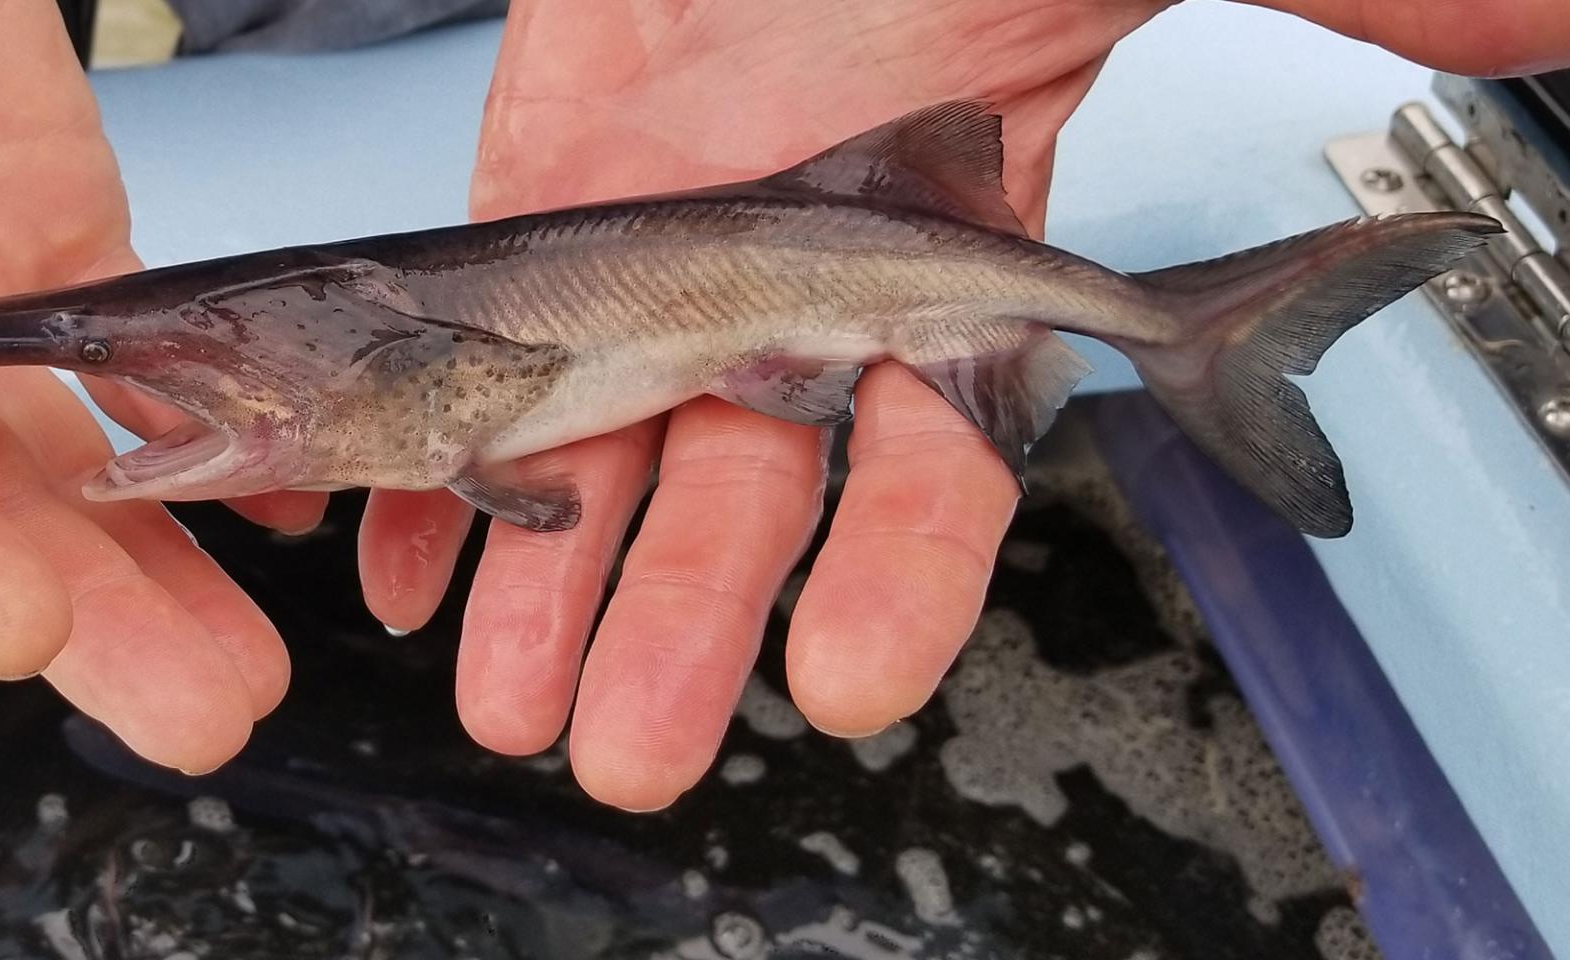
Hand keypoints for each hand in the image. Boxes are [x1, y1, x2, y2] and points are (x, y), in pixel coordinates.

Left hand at [358, 0, 1569, 810]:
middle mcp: (800, 313)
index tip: (858, 678)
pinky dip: (437, 476)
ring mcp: (663, 284)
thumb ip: (1331, 13)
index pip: (940, 462)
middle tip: (633, 747)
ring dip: (555, 590)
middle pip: (754, 507)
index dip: (901, 573)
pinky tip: (397, 557)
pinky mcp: (541, 237)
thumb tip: (1536, 32)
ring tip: (508, 695)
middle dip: (692, 626)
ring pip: (612, 468)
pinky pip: (481, 377)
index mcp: (941, 279)